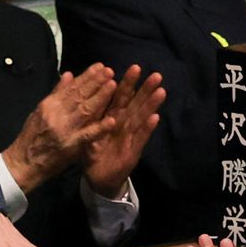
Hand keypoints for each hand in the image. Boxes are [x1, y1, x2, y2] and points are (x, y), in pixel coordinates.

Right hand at [0, 62, 118, 193]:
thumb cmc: (32, 136)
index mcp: (49, 104)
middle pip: (79, 95)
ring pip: (85, 110)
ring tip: (113, 85)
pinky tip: (111, 120)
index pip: (71, 87)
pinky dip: (99, 128)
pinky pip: (88, 136)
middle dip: (96, 82)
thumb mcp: (39, 111)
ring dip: (100, 97)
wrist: (25, 162)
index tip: (100, 67)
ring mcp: (65, 130)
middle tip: (110, 71)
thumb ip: (56, 93)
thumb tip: (68, 74)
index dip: (86, 76)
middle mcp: (57, 114)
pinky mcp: (71, 146)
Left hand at [83, 66, 165, 197]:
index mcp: (112, 118)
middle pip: (135, 105)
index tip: (135, 67)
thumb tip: (85, 96)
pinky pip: (139, 139)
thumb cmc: (93, 153)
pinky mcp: (132, 152)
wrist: (97, 179)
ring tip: (161, 91)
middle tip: (156, 75)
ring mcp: (130, 138)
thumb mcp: (87, 132)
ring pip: (141, 118)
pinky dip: (147, 129)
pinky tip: (155, 118)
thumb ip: (90, 115)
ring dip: (151, 105)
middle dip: (145, 90)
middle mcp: (124, 125)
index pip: (121, 97)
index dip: (128, 83)